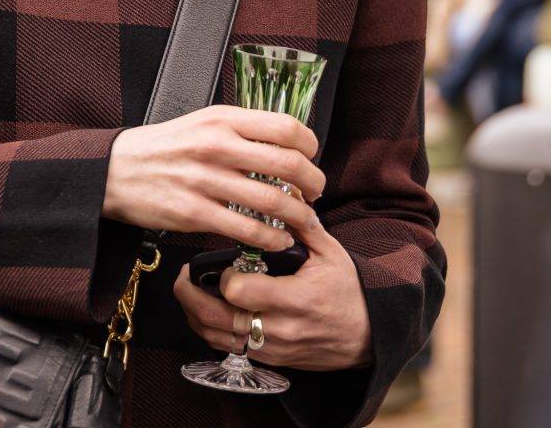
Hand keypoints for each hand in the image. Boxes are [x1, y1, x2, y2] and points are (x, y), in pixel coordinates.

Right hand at [102, 106, 324, 250]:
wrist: (116, 171)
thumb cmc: (166, 147)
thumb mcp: (203, 123)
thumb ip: (240, 130)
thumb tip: (284, 144)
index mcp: (223, 119)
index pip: (285, 126)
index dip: (309, 146)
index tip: (311, 158)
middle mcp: (216, 146)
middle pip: (287, 164)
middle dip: (313, 183)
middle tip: (316, 193)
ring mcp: (205, 180)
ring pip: (271, 200)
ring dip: (298, 215)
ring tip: (305, 221)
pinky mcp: (194, 213)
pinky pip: (245, 229)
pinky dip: (271, 238)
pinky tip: (279, 240)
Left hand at [174, 206, 373, 371]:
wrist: (365, 337)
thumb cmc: (348, 293)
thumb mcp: (332, 254)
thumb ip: (304, 225)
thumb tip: (285, 190)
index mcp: (296, 299)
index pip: (240, 292)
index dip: (224, 276)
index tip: (225, 263)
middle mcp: (280, 329)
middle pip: (217, 320)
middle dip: (191, 296)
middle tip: (184, 276)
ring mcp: (272, 349)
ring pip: (216, 338)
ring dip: (194, 315)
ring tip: (189, 292)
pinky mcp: (268, 360)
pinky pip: (227, 349)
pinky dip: (209, 332)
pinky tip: (206, 313)